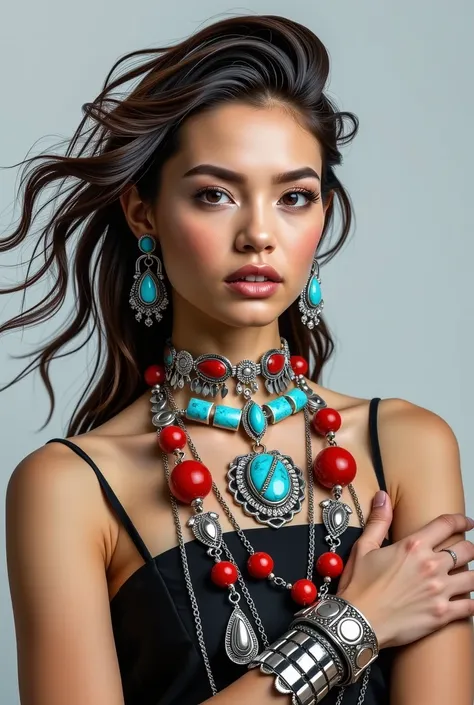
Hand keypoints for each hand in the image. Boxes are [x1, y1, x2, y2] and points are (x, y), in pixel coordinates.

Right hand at [337, 491, 473, 648]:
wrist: (357, 621)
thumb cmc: (359, 586)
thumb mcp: (364, 547)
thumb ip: (378, 521)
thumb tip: (383, 497)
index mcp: (413, 546)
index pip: (446, 525)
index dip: (460, 521)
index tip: (467, 522)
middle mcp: (431, 565)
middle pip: (466, 550)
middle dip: (469, 549)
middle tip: (466, 552)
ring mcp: (439, 590)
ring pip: (473, 577)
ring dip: (471, 574)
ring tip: (467, 575)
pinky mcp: (442, 614)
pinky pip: (470, 606)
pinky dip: (472, 602)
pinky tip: (468, 600)